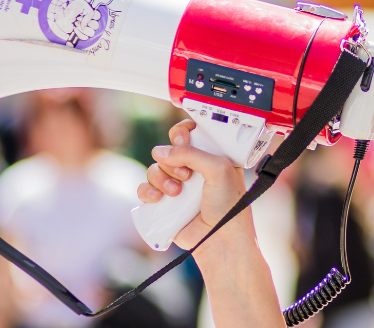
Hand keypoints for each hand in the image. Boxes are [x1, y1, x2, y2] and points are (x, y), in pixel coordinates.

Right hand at [136, 120, 253, 250]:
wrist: (220, 240)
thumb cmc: (228, 206)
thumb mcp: (218, 169)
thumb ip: (191, 153)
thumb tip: (161, 151)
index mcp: (211, 156)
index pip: (190, 134)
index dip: (182, 134)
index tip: (182, 140)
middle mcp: (193, 169)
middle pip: (168, 150)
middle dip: (172, 160)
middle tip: (187, 175)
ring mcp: (178, 186)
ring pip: (155, 169)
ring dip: (161, 177)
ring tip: (176, 192)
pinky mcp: (165, 203)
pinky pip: (145, 189)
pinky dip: (147, 191)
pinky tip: (158, 198)